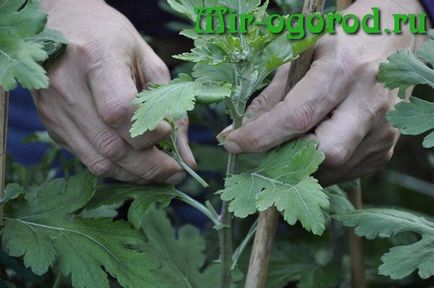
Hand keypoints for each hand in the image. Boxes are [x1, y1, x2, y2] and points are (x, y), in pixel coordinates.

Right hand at [34, 0, 194, 183]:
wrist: (63, 22)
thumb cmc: (112, 37)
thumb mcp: (149, 61)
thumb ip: (170, 107)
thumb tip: (187, 158)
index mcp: (96, 58)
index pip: (119, 111)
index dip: (149, 133)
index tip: (167, 134)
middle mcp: (67, 86)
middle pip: (111, 146)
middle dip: (150, 168)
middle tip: (175, 172)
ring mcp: (54, 109)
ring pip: (98, 161)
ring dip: (134, 174)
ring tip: (158, 172)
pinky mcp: (51, 124)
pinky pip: (87, 158)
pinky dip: (116, 167)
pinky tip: (134, 162)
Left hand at [222, 0, 426, 185]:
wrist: (392, 40)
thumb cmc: (339, 44)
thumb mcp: (300, 58)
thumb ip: (268, 99)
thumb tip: (235, 136)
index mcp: (344, 69)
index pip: (297, 116)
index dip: (261, 137)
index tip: (234, 144)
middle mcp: (370, 101)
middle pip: (324, 152)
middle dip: (287, 158)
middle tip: (267, 150)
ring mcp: (384, 128)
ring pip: (334, 169)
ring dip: (301, 166)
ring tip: (290, 146)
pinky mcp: (387, 147)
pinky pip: (345, 171)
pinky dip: (321, 167)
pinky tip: (315, 146)